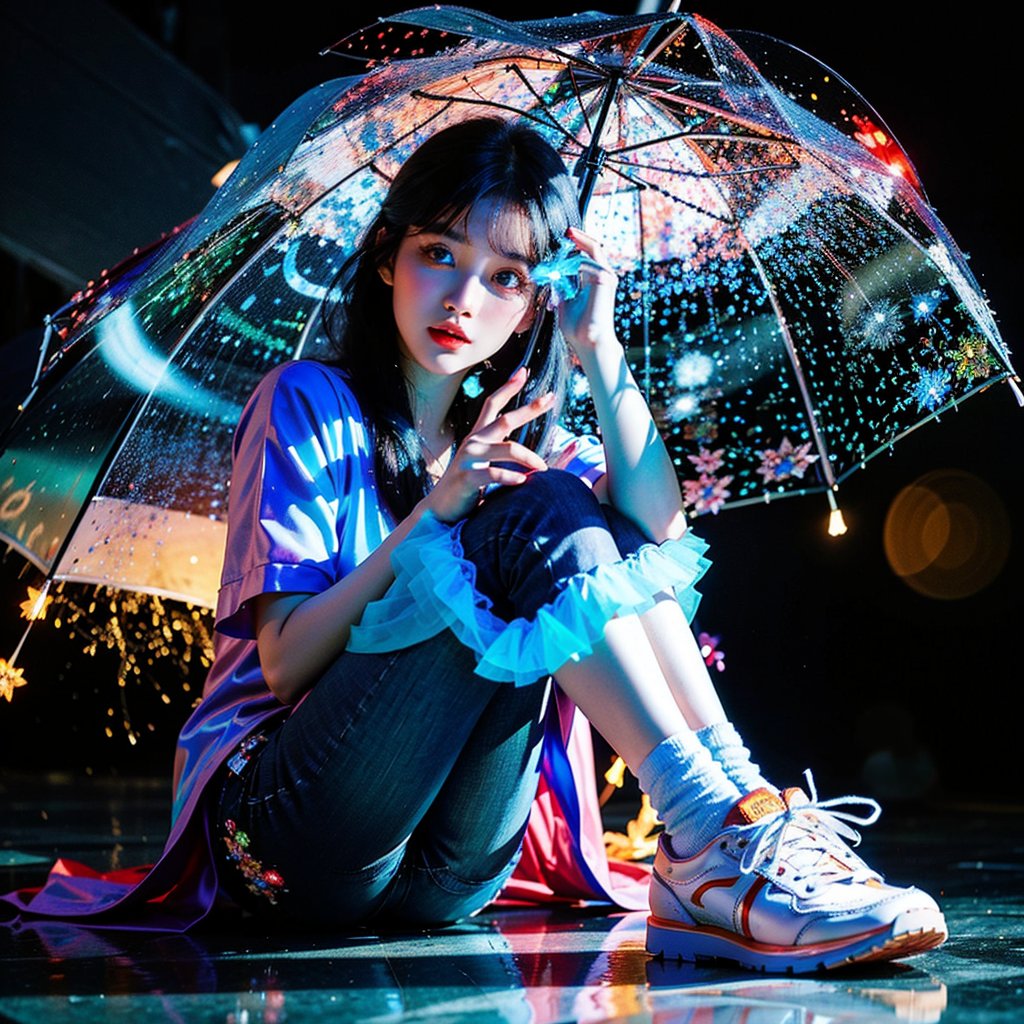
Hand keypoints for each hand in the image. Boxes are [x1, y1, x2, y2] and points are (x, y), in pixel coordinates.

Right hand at [421, 367, 552, 521]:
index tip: (523, 371)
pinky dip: (511, 477)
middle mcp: (473, 442)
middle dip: (529, 408)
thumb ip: (498, 453)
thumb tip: (525, 452)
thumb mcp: (482, 463)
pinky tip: (524, 481)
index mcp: (477, 436)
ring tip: (544, 467)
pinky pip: (494, 474)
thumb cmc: (466, 485)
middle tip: (550, 398)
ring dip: (529, 457)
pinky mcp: (467, 478)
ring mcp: (469, 458)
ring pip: (507, 449)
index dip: (508, 386)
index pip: (493, 404)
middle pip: (505, 420)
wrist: (440, 508)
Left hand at [555, 227, 619, 356]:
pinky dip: (575, 262)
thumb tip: (552, 275)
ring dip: (575, 249)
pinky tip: (563, 268)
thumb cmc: (578, 329)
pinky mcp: (606, 280)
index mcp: (594, 281)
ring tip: (561, 251)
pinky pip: (589, 262)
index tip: (564, 239)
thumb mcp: (564, 303)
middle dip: (579, 238)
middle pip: (593, 247)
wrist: (589, 342)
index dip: (576, 246)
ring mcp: (607, 277)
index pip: (587, 255)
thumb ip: (560, 288)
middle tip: (567, 232)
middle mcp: (603, 276)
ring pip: (593, 250)